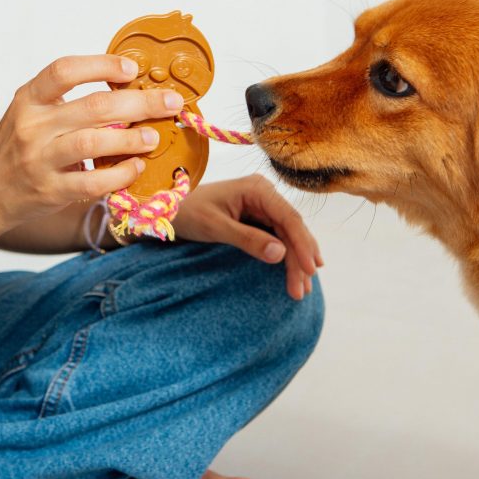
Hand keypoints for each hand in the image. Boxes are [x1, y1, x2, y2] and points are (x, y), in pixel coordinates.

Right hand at [0, 55, 183, 237]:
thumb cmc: (18, 148)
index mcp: (29, 99)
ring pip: (92, 143)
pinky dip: (119, 175)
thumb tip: (128, 88)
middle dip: (139, 102)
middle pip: (92, 107)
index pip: (64, 70)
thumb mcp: (32, 114)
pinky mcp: (50, 191)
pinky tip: (134, 167)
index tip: (132, 69)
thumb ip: (69, 102)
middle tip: (168, 102)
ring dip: (130, 138)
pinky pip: (92, 183)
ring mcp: (39, 160)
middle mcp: (32, 126)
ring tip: (153, 137)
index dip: (102, 65)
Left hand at [172, 174, 323, 299]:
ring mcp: (263, 206)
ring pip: (288, 236)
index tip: (309, 270)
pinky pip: (278, 238)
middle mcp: (265, 194)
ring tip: (302, 289)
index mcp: (257, 189)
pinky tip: (296, 273)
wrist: (168, 211)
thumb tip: (280, 254)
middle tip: (302, 290)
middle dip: (299, 259)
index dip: (302, 245)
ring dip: (296, 261)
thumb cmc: (187, 214)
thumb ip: (247, 239)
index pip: (288, 218)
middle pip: (292, 229)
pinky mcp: (258, 219)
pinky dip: (286, 257)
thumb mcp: (215, 227)